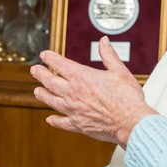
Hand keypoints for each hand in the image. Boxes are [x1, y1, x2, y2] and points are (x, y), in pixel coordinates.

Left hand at [30, 36, 154, 148]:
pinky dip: (54, 120)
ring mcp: (74, 110)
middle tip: (34, 70)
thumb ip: (109, 55)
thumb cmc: (128, 98)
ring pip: (51, 101)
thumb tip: (104, 41)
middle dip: (40, 74)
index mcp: (83, 77)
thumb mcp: (120, 71)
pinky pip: (61, 122)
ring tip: (37, 91)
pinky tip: (50, 119)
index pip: (60, 64)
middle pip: (50, 81)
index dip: (50, 58)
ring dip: (43, 95)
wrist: (131, 122)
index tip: (44, 55)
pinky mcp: (78, 125)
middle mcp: (74, 93)